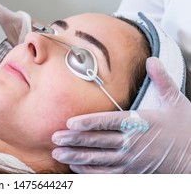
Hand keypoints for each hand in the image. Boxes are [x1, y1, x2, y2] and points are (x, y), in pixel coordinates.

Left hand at [51, 57, 190, 172]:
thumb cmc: (184, 129)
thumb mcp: (176, 101)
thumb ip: (161, 80)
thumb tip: (152, 59)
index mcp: (139, 123)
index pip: (108, 122)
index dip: (88, 122)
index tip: (70, 122)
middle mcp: (132, 142)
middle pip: (98, 141)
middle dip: (74, 140)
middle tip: (55, 137)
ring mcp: (130, 160)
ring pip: (98, 159)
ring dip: (76, 156)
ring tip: (58, 154)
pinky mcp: (131, 173)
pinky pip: (106, 174)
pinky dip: (90, 170)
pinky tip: (75, 166)